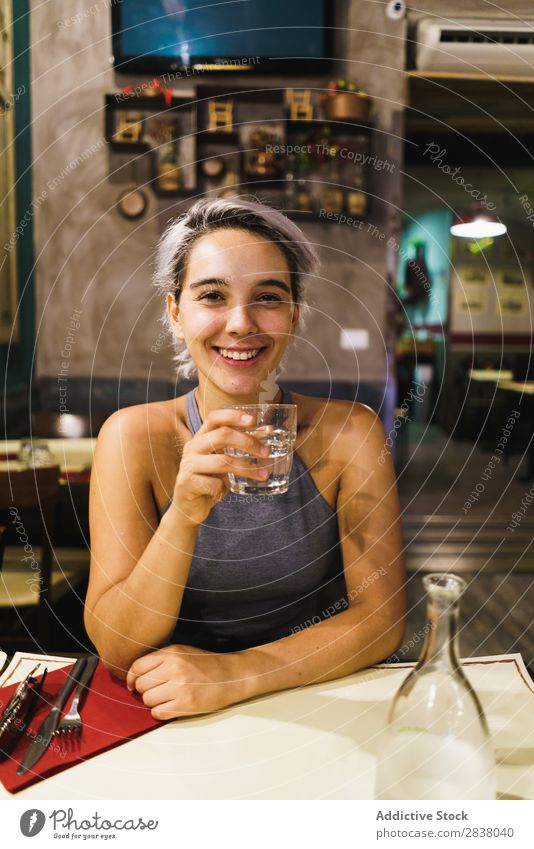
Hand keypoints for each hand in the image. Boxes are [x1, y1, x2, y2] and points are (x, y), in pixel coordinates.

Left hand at [126, 644, 249, 719]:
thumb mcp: (183, 652)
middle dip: (144, 691)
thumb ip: (161, 660)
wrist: (232, 675)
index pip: (137, 667)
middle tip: (155, 691)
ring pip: (147, 700)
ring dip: (153, 702)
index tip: (133, 684)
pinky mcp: (186, 704)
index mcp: (171, 653)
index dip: (131, 678)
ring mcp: (180, 687)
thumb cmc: (207, 664)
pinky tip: (170, 706)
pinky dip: (160, 712)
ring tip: (166, 698)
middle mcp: (174, 668)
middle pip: (140, 685)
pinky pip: (158, 713)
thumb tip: (136, 675)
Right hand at [170, 408, 270, 525]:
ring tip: (263, 475)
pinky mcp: (187, 484)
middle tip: (266, 452)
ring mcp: (188, 465)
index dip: (232, 416)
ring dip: (246, 468)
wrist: (188, 507)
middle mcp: (192, 448)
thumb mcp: (223, 461)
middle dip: (247, 442)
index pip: (214, 418)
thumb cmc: (209, 480)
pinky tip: (224, 491)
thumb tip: (267, 435)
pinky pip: (213, 483)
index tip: (252, 421)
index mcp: (200, 438)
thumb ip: (238, 449)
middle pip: (222, 435)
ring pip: (222, 461)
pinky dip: (223, 488)